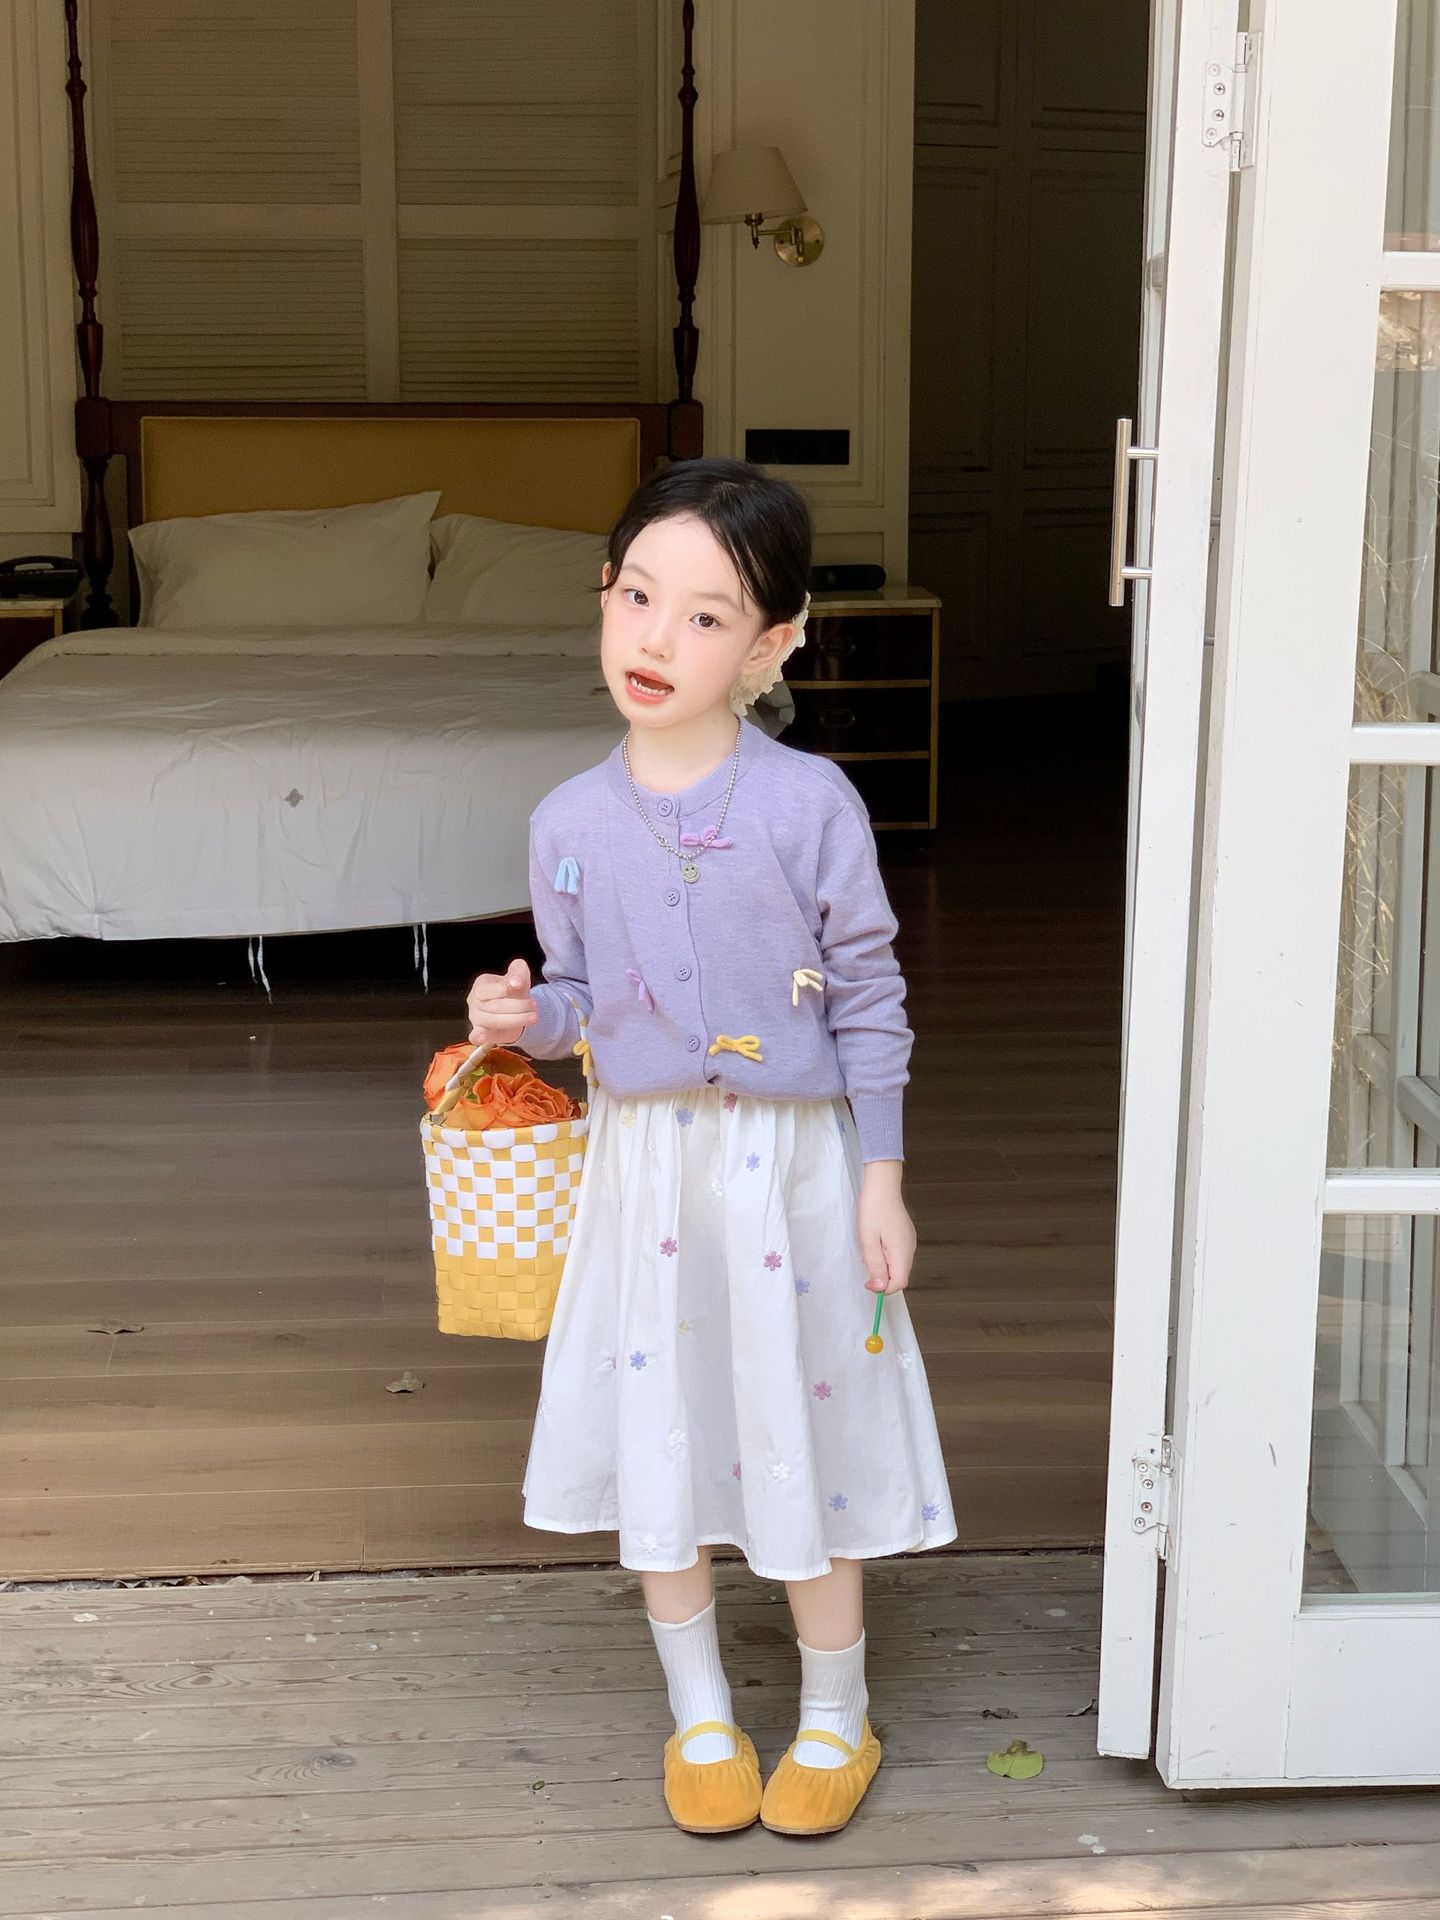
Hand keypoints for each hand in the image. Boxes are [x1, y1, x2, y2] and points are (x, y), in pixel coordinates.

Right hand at [466, 957, 537, 1046]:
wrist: (516, 1009)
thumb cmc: (514, 990)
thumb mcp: (519, 974)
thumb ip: (518, 971)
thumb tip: (515, 982)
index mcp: (481, 984)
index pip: (491, 988)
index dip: (506, 989)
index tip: (521, 985)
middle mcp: (474, 1000)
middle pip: (494, 1006)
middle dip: (517, 1006)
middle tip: (534, 1005)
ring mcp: (475, 1017)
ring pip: (493, 1021)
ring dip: (516, 1020)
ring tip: (533, 1017)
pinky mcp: (480, 1032)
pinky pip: (475, 1035)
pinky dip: (478, 1037)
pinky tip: (483, 1038)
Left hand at [857, 1160, 914, 1293]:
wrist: (882, 1185)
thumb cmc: (873, 1209)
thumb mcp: (868, 1241)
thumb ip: (876, 1266)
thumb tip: (880, 1287)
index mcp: (902, 1252)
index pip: (899, 1283)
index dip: (883, 1288)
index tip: (868, 1282)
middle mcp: (910, 1249)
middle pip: (899, 1275)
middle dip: (882, 1276)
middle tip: (866, 1259)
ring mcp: (909, 1241)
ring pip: (898, 1265)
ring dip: (883, 1265)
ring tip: (870, 1247)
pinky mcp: (906, 1235)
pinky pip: (897, 1254)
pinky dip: (886, 1255)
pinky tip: (876, 1242)